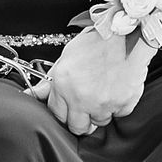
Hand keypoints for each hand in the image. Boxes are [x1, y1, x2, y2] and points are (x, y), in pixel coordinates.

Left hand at [33, 27, 149, 138]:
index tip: (69, 109)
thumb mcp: (68, 56)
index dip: (64, 112)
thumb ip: (51, 80)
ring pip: (99, 122)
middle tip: (87, 107)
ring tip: (104, 91)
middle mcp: (81, 97)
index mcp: (63, 84)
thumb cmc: (98, 40)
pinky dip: (118, 105)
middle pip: (78, 127)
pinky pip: (119, 114)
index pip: (58, 115)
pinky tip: (117, 89)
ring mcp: (103, 103)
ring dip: (101, 112)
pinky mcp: (123, 104)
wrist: (127, 34)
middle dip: (81, 120)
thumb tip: (35, 93)